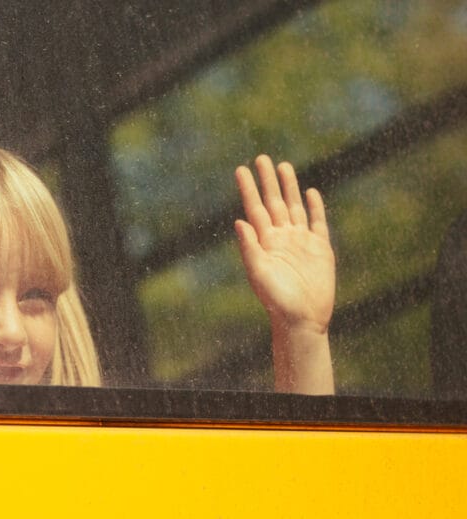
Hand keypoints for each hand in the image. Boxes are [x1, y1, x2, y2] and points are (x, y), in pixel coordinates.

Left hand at [234, 155, 334, 333]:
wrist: (302, 319)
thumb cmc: (276, 300)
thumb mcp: (259, 273)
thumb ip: (249, 247)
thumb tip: (239, 221)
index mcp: (264, 242)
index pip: (255, 209)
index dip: (248, 189)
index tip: (241, 170)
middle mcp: (281, 238)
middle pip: (273, 202)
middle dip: (268, 181)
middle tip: (261, 158)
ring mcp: (301, 241)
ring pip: (294, 207)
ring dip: (289, 188)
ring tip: (283, 166)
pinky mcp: (320, 249)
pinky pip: (317, 222)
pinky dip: (314, 207)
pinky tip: (310, 192)